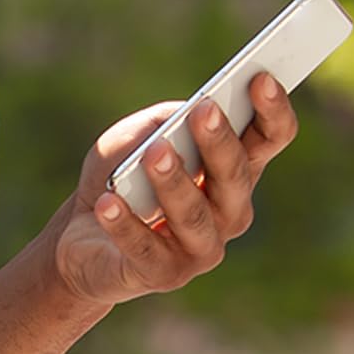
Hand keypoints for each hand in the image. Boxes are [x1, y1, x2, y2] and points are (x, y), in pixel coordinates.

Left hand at [51, 74, 299, 309]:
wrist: (81, 236)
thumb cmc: (120, 176)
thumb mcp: (138, 136)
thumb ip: (164, 121)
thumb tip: (182, 117)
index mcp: (234, 171)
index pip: (269, 140)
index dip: (272, 111)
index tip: (262, 78)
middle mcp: (229, 212)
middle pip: (235, 176)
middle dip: (220, 142)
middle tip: (204, 110)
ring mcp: (201, 249)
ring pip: (194, 214)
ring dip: (174, 182)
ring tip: (154, 154)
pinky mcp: (164, 275)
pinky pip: (146, 248)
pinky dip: (125, 224)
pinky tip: (107, 201)